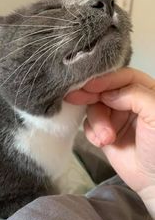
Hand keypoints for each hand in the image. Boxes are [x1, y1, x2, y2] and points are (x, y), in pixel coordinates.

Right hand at [65, 68, 154, 201]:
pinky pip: (89, 125)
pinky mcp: (104, 133)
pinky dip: (91, 132)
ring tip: (105, 138)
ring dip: (96, 121)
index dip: (105, 79)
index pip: (122, 77)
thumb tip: (107, 94)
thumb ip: (134, 95)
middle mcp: (128, 102)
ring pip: (94, 108)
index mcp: (145, 92)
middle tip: (75, 98)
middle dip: (90, 95)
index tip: (89, 86)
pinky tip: (101, 142)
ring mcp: (115, 118)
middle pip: (103, 90)